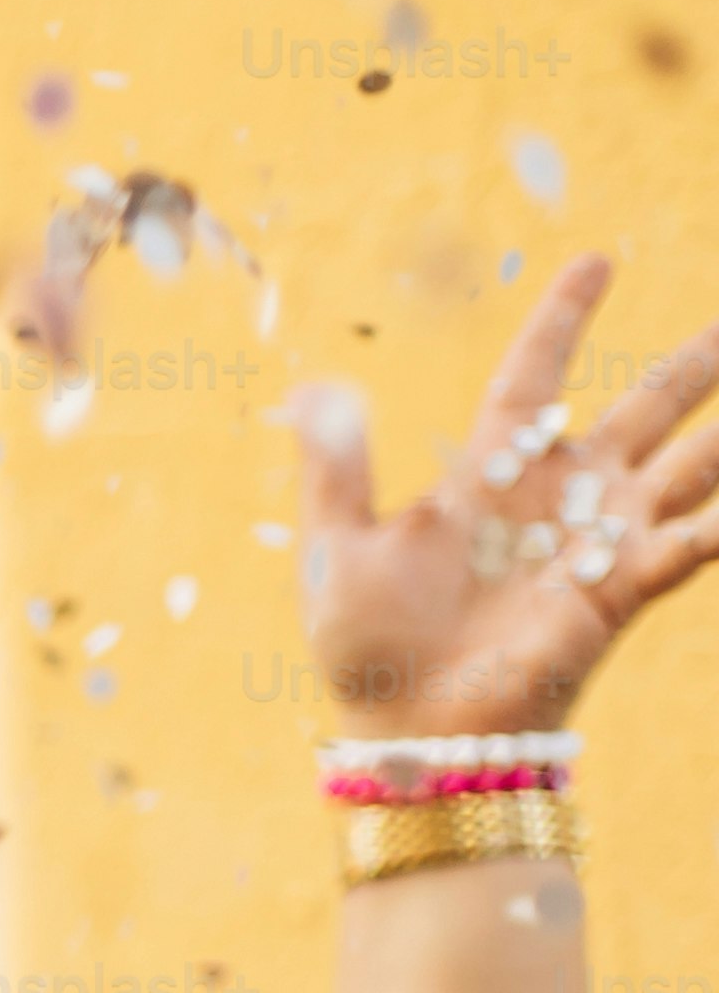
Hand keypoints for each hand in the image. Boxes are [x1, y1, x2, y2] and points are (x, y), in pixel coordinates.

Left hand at [300, 258, 718, 735]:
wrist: (408, 733)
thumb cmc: (369, 649)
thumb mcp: (339, 549)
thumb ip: (334, 470)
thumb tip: (313, 390)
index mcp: (493, 475)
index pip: (536, 375)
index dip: (564, 319)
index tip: (598, 260)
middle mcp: (561, 497)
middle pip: (647, 408)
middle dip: (697, 364)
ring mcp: (600, 541)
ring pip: (694, 463)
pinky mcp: (622, 590)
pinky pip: (695, 542)